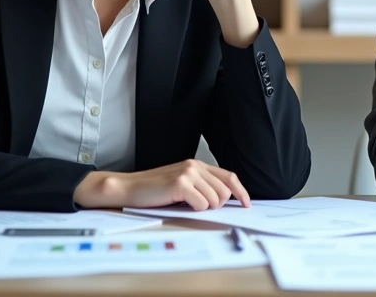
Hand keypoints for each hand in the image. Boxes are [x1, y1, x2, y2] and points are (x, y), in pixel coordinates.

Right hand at [73, 159, 251, 209]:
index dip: (241, 191)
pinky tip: (180, 204)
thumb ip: (201, 186)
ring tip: (186, 205)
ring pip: (215, 199)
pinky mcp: (180, 183)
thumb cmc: (154, 190)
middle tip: (199, 207)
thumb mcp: (181, 184)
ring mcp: (188, 173)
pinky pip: (202, 204)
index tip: (246, 203)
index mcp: (197, 165)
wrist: (129, 188)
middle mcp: (195, 166)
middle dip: (217, 205)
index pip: (229, 176)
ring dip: (204, 208)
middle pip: (225, 191)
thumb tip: (224, 200)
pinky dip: (195, 209)